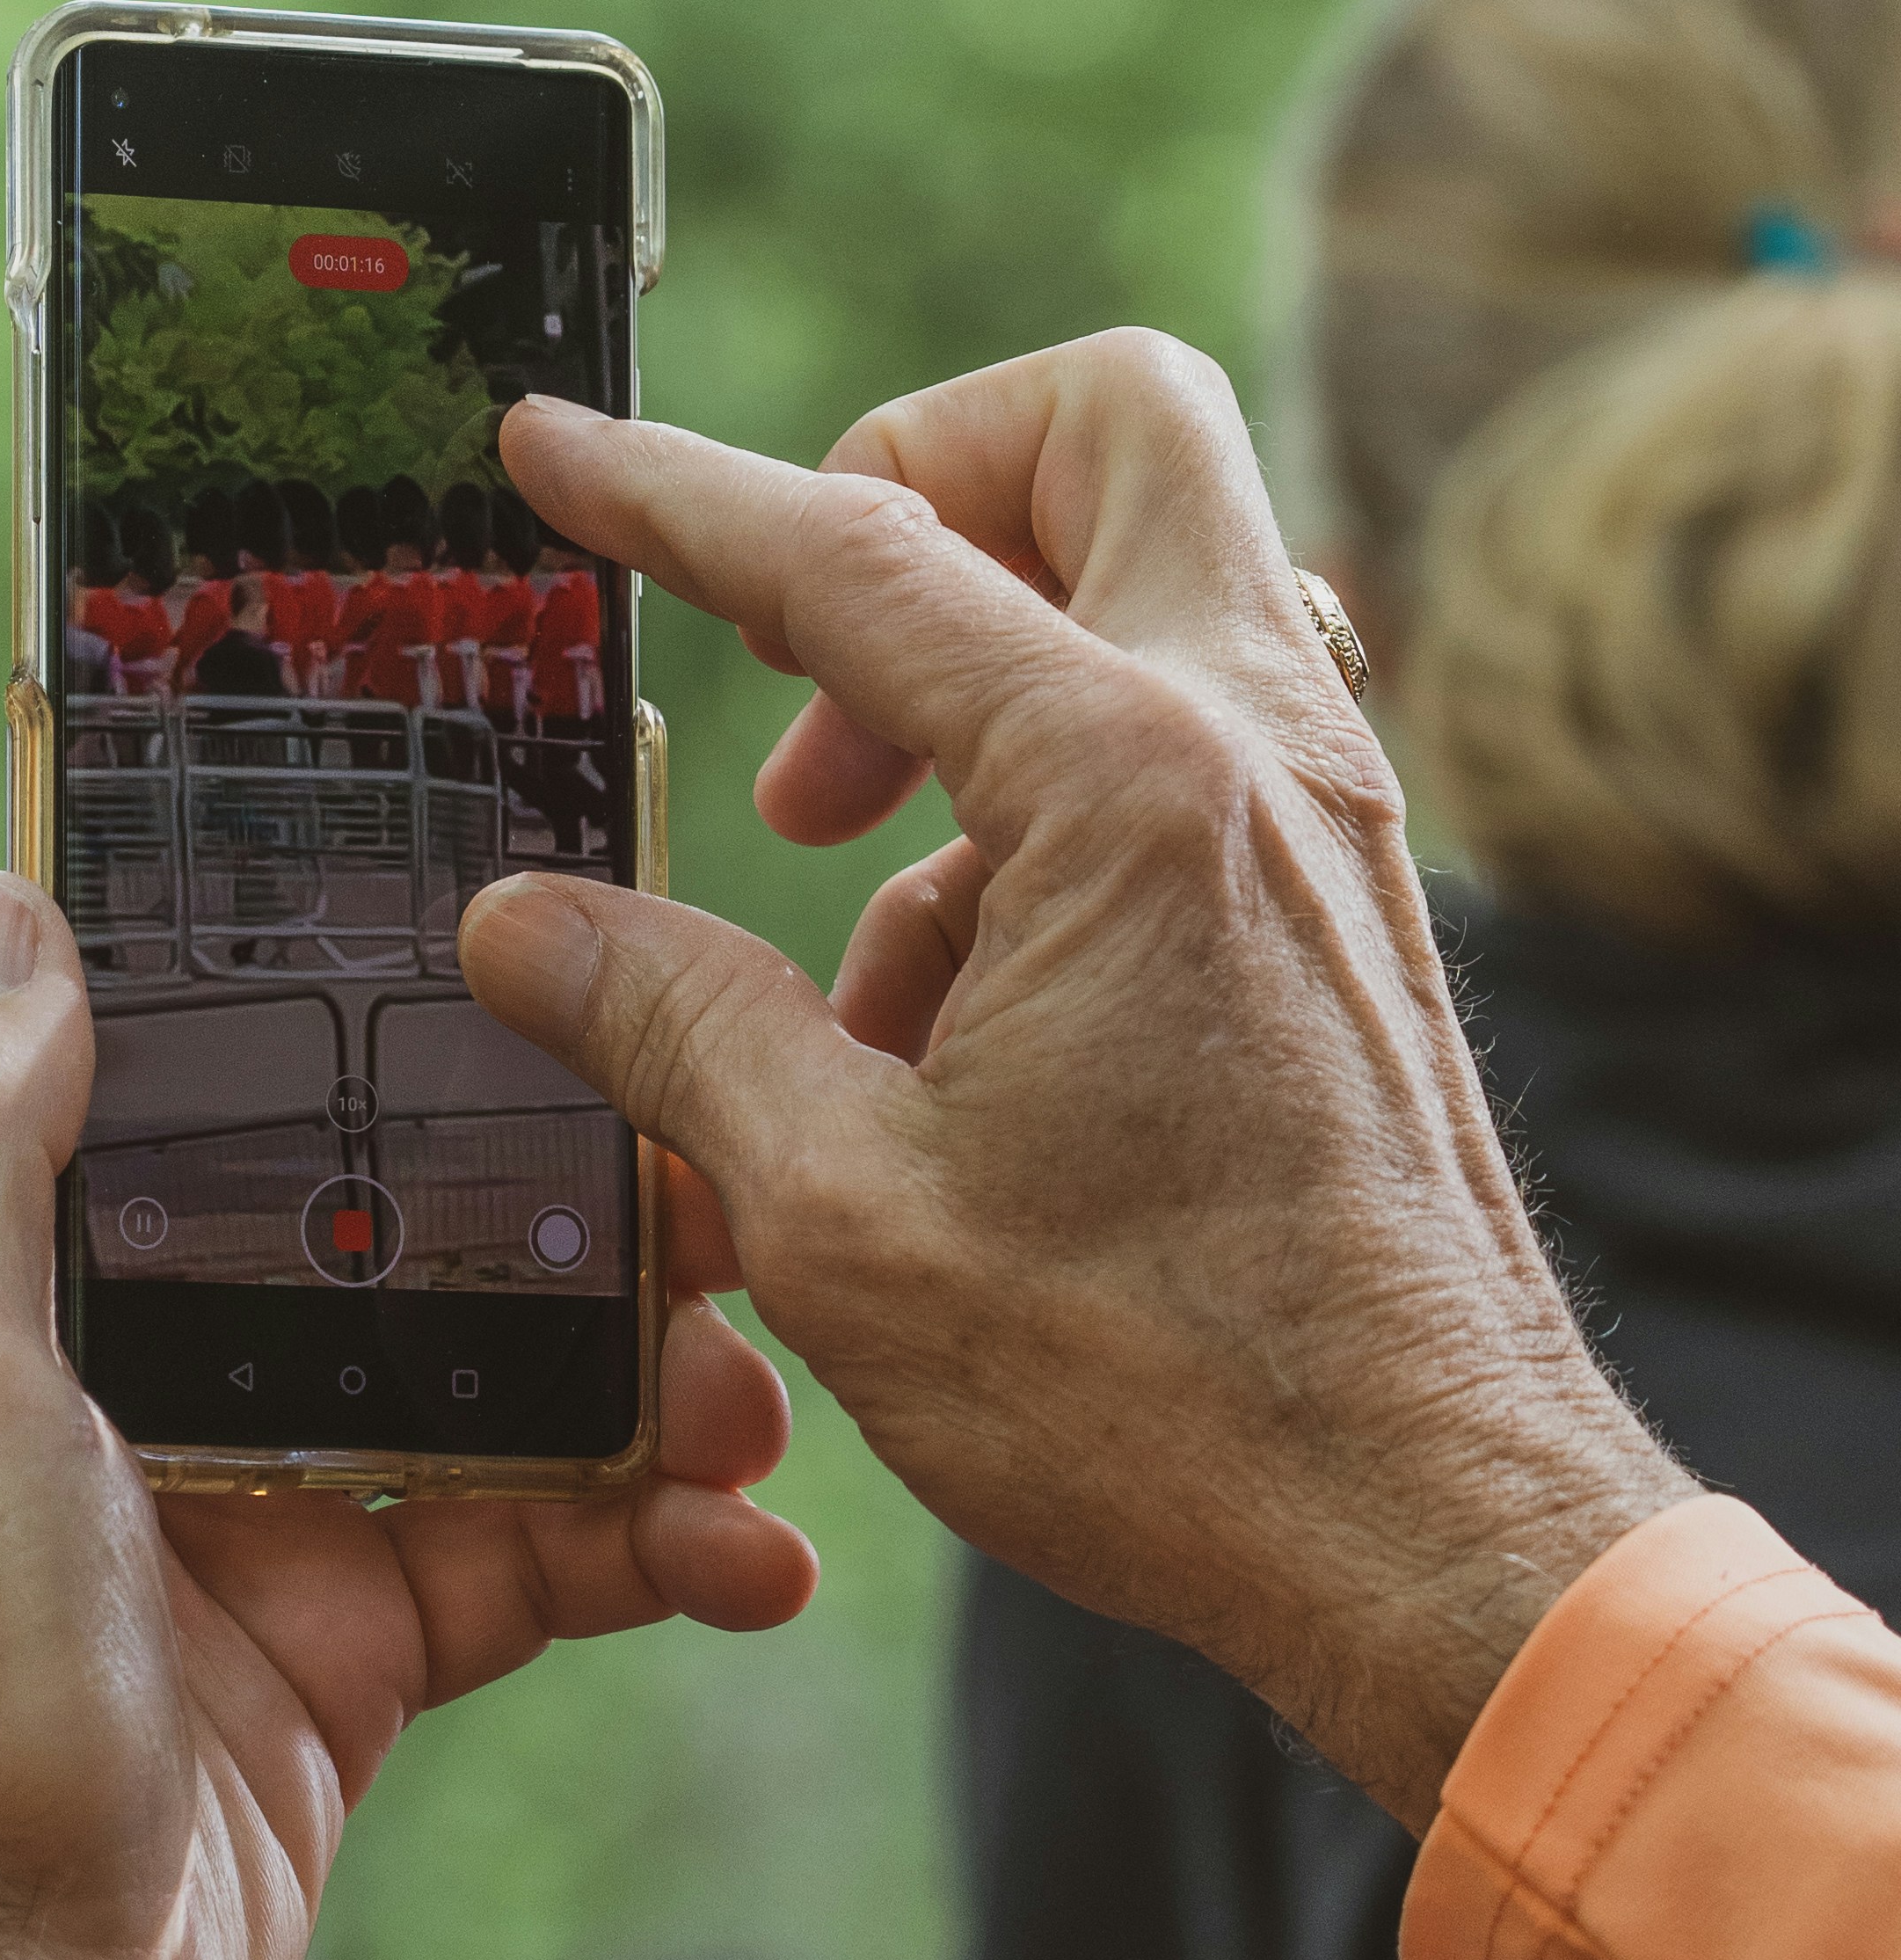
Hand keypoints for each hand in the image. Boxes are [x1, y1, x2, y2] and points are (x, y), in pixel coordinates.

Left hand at [0, 873, 813, 1959]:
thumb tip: (3, 907)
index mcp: (19, 1268)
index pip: (204, 1077)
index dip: (352, 1000)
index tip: (525, 942)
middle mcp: (139, 1367)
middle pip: (399, 1217)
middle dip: (573, 1203)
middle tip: (725, 1197)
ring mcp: (264, 1506)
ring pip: (506, 1381)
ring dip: (652, 1380)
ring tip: (759, 1406)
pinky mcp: (358, 1645)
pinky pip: (543, 1554)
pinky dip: (660, 1544)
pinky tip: (757, 1553)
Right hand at [462, 336, 1691, 1828]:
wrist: (1433, 1536)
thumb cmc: (1170, 1397)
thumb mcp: (843, 1212)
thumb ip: (670, 1022)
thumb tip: (525, 923)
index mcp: (1130, 786)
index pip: (859, 554)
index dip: (674, 492)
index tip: (557, 451)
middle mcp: (1264, 747)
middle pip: (1112, 423)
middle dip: (926, 471)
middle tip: (803, 646)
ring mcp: (1327, 816)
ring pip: (1154, 574)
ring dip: (977, 664)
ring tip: (844, 890)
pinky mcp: (1341, 899)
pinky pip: (1183, 731)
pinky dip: (1044, 799)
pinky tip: (951, 1018)